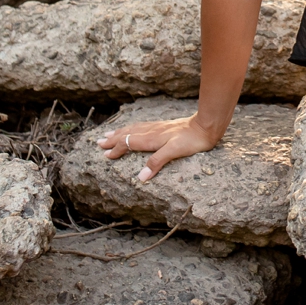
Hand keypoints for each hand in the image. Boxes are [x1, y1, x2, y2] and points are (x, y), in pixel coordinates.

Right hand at [94, 114, 220, 181]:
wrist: (206, 126)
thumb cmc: (192, 140)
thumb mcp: (175, 152)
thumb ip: (157, 162)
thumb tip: (141, 178)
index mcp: (152, 138)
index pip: (128, 143)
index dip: (117, 149)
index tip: (105, 155)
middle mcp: (152, 131)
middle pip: (128, 134)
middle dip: (113, 139)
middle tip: (99, 142)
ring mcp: (158, 128)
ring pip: (134, 129)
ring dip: (120, 132)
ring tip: (110, 134)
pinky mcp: (164, 126)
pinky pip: (142, 127)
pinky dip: (132, 129)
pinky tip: (134, 129)